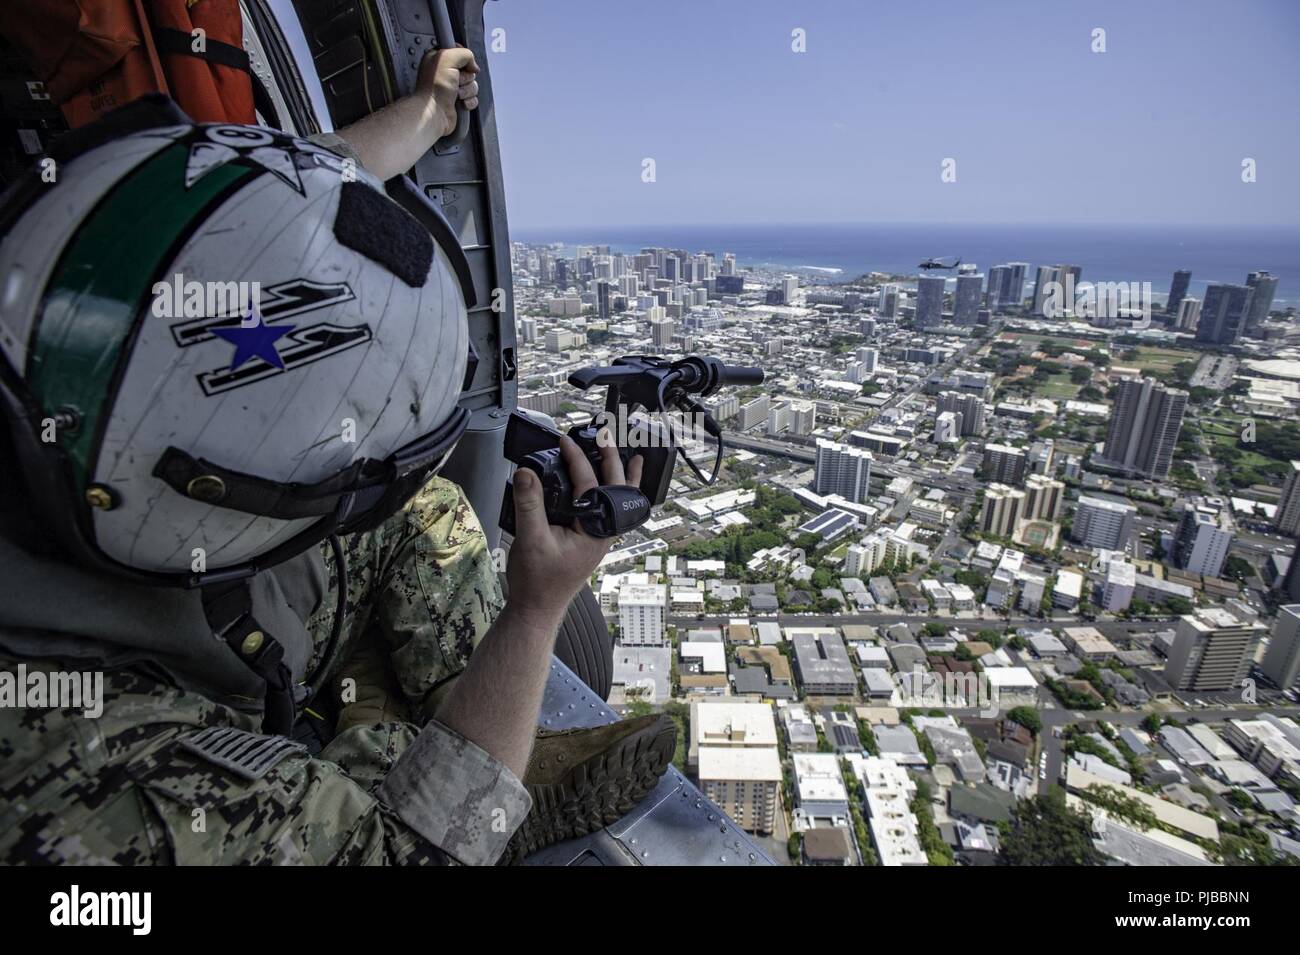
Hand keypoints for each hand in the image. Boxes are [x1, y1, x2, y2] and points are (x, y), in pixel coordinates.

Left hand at [416, 47, 479, 139]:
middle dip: (466, 78)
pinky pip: (473, 99)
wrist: (434, 112)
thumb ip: (464, 53)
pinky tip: (460, 104)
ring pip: (473, 85)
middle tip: (455, 82)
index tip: (459, 65)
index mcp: (439, 60)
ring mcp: (452, 89)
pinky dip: (469, 102)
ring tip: (456, 95)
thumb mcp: (447, 58)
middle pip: (469, 70)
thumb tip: (473, 65)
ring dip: (467, 91)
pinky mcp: (458, 102)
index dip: (463, 59)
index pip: (459, 52)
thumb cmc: (435, 87)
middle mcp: (445, 73)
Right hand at [506, 434, 642, 625]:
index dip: (577, 459)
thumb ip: (529, 504)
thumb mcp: (531, 539)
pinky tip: (607, 488)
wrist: (537, 609)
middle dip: (613, 460)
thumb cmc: (538, 581)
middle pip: (615, 489)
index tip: (565, 441)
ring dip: (622, 478)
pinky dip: (610, 494)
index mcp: (594, 531)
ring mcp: (598, 537)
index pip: (590, 485)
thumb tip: (526, 472)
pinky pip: (606, 511)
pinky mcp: (589, 540)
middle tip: (609, 437)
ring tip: (633, 459)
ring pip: (617, 502)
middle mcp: (602, 533)